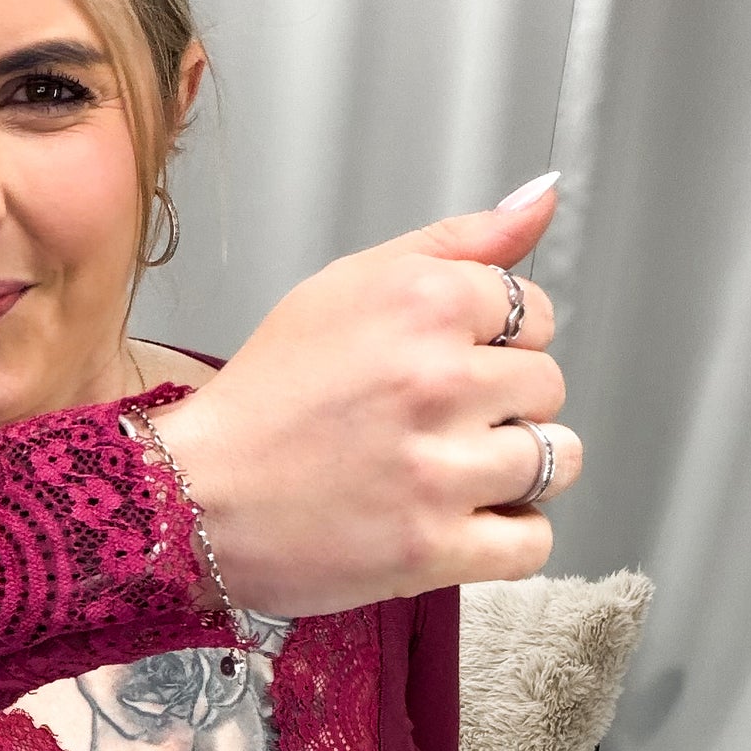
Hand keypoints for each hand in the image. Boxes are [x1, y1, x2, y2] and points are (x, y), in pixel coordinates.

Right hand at [152, 182, 581, 620]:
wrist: (194, 497)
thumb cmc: (266, 396)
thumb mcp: (350, 285)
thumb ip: (458, 243)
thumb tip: (543, 201)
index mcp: (423, 302)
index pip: (536, 313)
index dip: (496, 343)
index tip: (445, 366)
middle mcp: (439, 380)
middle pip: (548, 387)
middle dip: (504, 405)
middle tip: (436, 423)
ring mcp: (439, 470)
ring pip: (555, 461)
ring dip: (513, 472)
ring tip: (450, 474)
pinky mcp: (434, 549)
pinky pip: (532, 542)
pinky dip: (508, 539)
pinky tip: (460, 523)